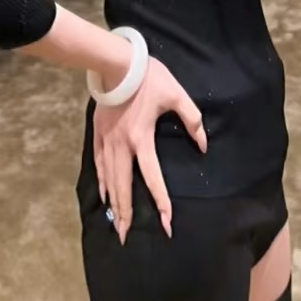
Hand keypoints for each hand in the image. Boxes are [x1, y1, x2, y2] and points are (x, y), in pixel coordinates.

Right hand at [93, 56, 206, 243]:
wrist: (117, 62)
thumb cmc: (150, 78)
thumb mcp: (177, 95)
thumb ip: (192, 120)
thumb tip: (203, 144)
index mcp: (142, 139)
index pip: (153, 178)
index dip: (161, 201)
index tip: (167, 222)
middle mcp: (122, 146)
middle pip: (124, 187)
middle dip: (126, 214)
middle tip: (126, 237)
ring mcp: (107, 141)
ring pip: (109, 180)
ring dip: (113, 204)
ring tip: (116, 224)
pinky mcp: (98, 134)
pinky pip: (98, 165)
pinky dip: (101, 183)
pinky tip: (104, 197)